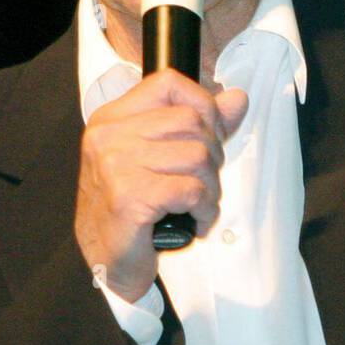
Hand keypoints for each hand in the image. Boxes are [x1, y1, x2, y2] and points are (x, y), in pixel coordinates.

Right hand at [74, 69, 248, 301]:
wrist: (107, 261)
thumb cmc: (133, 209)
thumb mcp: (161, 158)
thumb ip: (199, 125)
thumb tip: (237, 99)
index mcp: (113, 119)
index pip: (168, 83)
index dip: (203, 105)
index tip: (210, 135)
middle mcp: (109, 136)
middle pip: (191, 121)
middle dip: (212, 155)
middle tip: (202, 182)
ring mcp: (115, 164)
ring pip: (197, 155)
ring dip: (210, 187)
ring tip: (196, 204)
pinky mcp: (129, 196)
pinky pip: (191, 189)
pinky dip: (204, 209)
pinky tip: (194, 220)